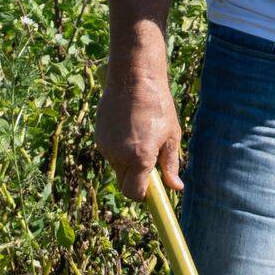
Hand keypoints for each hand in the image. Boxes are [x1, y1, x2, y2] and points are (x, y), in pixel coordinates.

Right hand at [96, 68, 183, 200]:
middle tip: (151, 161)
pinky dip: (119, 148)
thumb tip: (176, 187)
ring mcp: (105, 146)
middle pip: (124, 182)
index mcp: (139, 158)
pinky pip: (110, 152)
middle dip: (136, 178)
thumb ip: (171, 165)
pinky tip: (130, 127)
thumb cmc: (158, 106)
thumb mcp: (171, 136)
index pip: (134, 193)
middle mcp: (119, 156)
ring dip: (128, 161)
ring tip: (142, 134)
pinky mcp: (98, 137)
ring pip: (117, 166)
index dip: (144, 195)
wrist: (134, 79)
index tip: (153, 190)